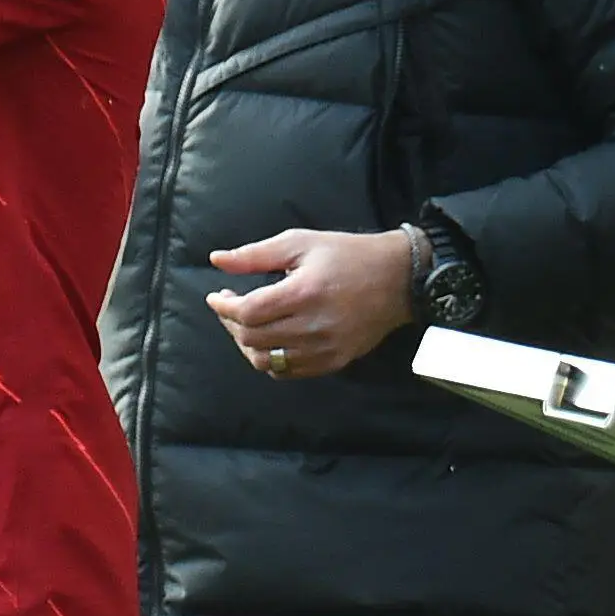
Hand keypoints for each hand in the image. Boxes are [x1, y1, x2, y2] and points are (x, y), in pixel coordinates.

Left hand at [205, 228, 416, 378]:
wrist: (398, 279)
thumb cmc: (347, 255)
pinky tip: (269, 340)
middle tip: (230, 307)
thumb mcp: (300, 243)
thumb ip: (254, 255)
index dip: (223, 307)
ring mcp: (325, 349)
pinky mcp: (335, 361)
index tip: (217, 296)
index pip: (247, 312)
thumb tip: (216, 260)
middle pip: (252, 338)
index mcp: (303, 293)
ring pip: (266, 361)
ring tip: (246, 324)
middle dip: (231, 323)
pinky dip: (270, 359)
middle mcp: (314, 326)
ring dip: (246, 344)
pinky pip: (288, 372)